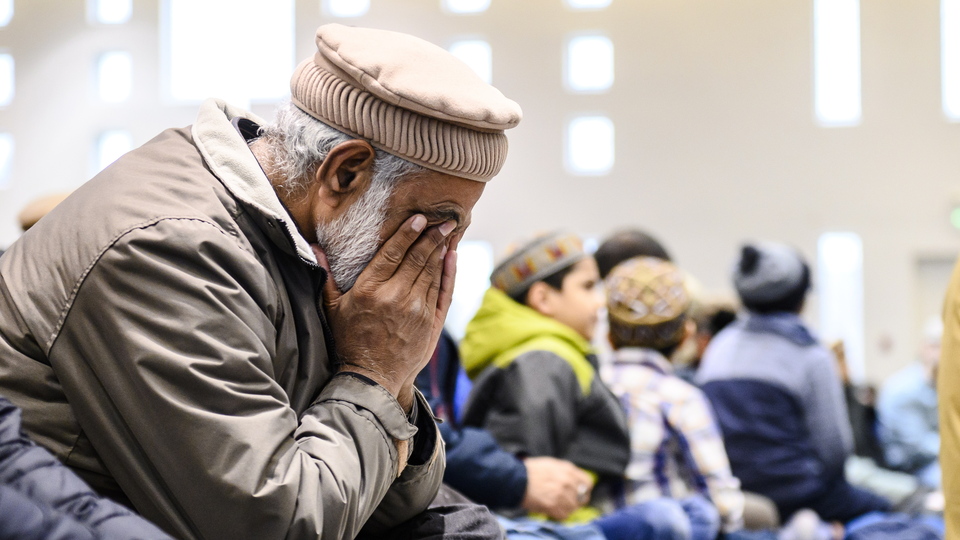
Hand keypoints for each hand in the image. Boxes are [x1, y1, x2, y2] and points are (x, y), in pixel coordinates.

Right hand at [319, 214, 457, 410]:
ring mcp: (416, 309)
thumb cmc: (350, 340)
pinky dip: (447, 271)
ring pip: (431, 271)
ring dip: (440, 249)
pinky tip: (451, 256)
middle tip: (443, 219)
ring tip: (447, 232)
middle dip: (431, 236)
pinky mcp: (430, 321)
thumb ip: (327, 276)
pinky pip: (442, 290)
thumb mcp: (333, 308)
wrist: (372, 377)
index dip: (407, 233)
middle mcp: (395, 296)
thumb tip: (316, 248)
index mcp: (370, 290)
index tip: (420, 218)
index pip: (393, 253)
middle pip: (417, 258)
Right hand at [521, 457, 593, 520]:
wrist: (516, 480)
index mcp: (568, 470)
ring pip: (573, 508)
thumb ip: (567, 471)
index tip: (579, 492)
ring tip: (556, 504)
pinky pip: (564, 515)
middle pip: (582, 498)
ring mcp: (561, 494)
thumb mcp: (552, 464)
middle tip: (566, 500)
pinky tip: (551, 508)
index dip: (584, 489)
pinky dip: (559, 514)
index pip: (588, 483)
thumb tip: (577, 479)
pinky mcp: (553, 506)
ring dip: (566, 508)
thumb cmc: (531, 471)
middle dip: (575, 500)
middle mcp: (567, 482)